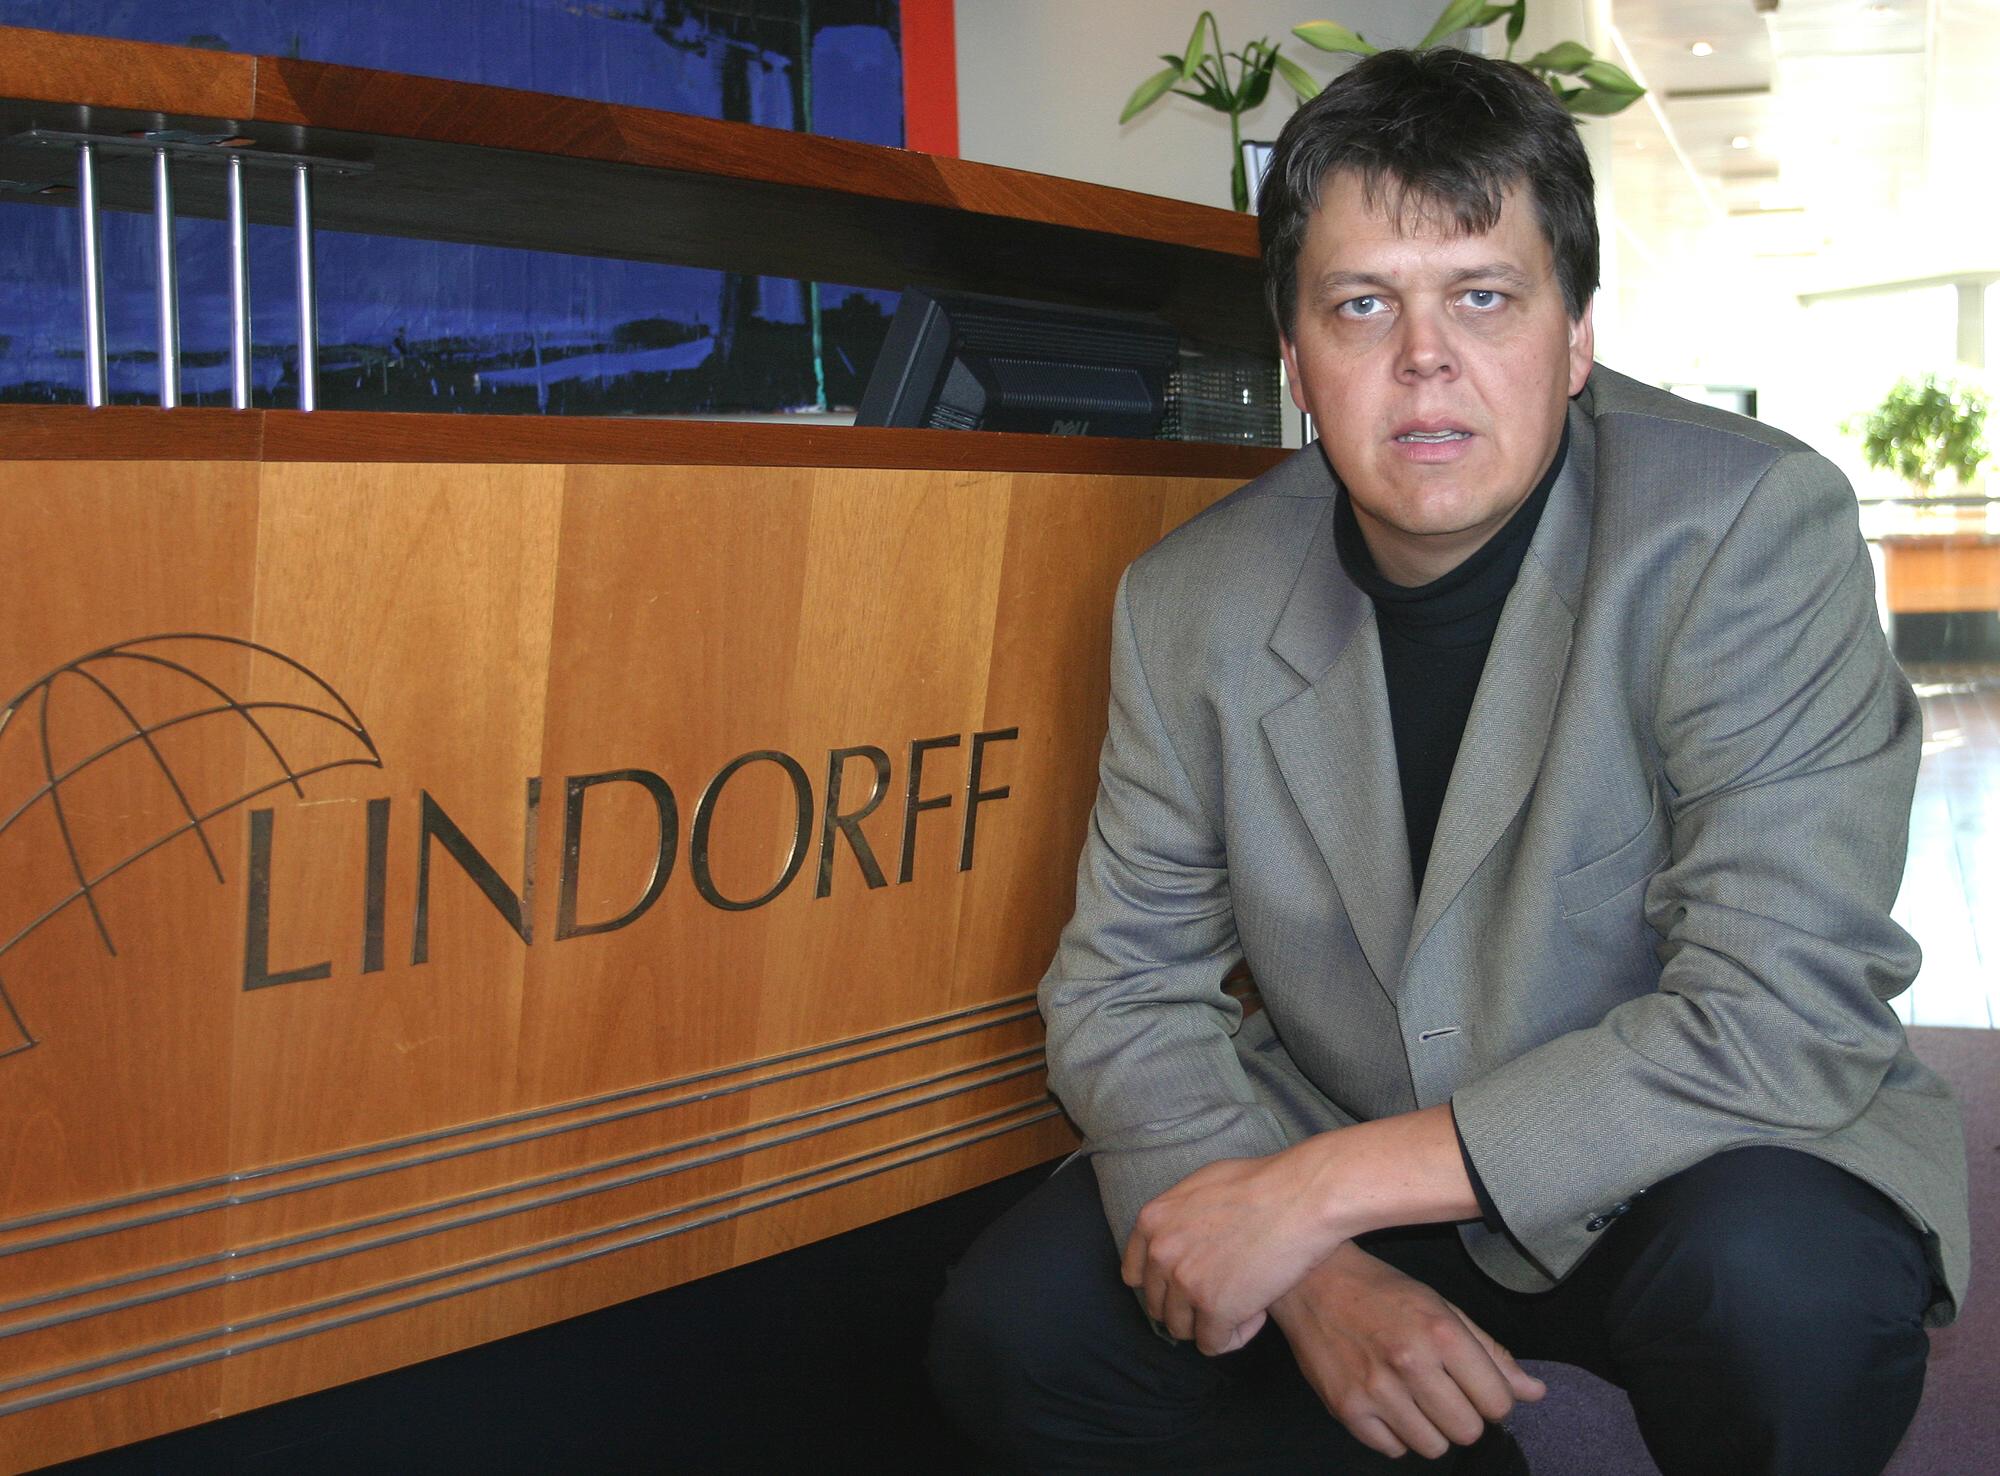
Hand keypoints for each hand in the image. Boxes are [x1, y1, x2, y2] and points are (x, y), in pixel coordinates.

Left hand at [1120, 1150, 1337, 1354]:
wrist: (1300, 1198)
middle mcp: (1160, 1252)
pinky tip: (1258, 1312)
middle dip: (1190, 1306)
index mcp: (1152, 1221)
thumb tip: (1175, 1237)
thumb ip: (1178, 1217)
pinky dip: (1234, 1336)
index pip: (1134, 1275)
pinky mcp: (1215, 1308)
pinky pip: (1213, 1344)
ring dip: (1211, 1323)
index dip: (1163, 1286)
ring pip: (1182, 1330)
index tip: (1188, 1285)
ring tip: (1245, 1300)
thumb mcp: (1200, 1186)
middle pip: (1159, 1307)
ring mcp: (1185, 1282)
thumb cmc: (1262, 1184)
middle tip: (1227, 1291)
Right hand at [1270, 1243, 1544, 1461]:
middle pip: (1468, 1431)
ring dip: (1429, 1428)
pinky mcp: (1346, 1408)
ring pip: (1432, 1447)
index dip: (1492, 1398)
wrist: (1313, 1283)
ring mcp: (1375, 1390)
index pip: (1498, 1403)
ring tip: (1413, 1397)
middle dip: (1463, 1416)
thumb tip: (1534, 1393)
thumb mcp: (1442, 1308)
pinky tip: (1386, 1403)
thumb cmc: (1382, 1292)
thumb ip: (1490, 1353)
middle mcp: (1410, 1363)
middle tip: (1443, 1392)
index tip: (1475, 1386)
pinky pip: (1392, 1450)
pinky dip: (1395, 1433)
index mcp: (1441, 1332)